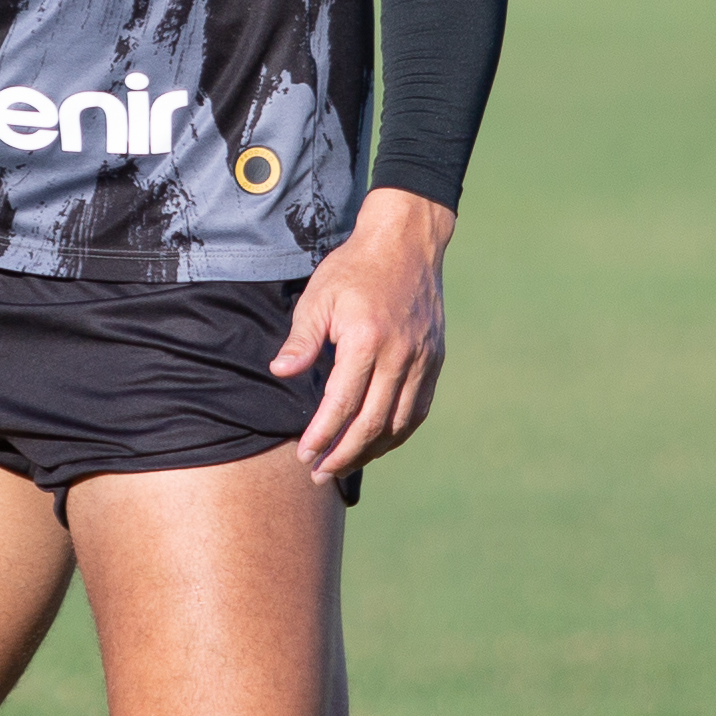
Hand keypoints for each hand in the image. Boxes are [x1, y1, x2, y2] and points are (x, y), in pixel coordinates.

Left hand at [268, 187, 454, 483]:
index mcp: (366, 340)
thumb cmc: (354, 268)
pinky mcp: (434, 360)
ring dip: (371, 450)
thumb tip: (281, 373)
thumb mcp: (318, 296)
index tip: (305, 455)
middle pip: (372, 423)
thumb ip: (301, 339)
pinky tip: (377, 443)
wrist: (407, 242)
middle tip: (321, 473)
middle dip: (344, 454)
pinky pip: (418, 409)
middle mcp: (399, 354)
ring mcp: (422, 359)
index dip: (322, 435)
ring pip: (399, 423)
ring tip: (345, 463)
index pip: (342, 404)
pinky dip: (397, 433)